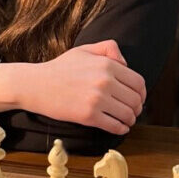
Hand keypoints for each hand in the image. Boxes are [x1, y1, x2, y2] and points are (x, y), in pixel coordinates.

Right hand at [22, 41, 146, 134]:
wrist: (36, 85)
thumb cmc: (59, 68)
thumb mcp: (84, 50)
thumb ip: (108, 48)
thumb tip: (126, 64)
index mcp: (106, 64)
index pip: (138, 82)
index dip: (142, 93)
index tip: (138, 99)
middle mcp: (104, 81)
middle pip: (135, 100)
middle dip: (137, 108)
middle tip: (133, 112)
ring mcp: (97, 99)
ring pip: (127, 114)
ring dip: (130, 120)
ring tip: (126, 121)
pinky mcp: (88, 116)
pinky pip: (115, 126)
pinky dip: (121, 129)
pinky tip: (119, 127)